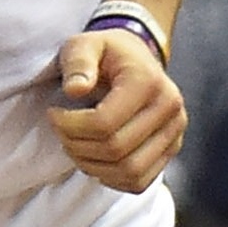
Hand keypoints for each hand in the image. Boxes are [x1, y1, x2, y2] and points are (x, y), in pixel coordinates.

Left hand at [50, 28, 185, 194]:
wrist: (136, 61)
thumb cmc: (105, 54)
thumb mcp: (85, 44)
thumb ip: (78, 61)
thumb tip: (75, 89)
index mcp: (148, 81)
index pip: (104, 123)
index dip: (69, 126)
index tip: (53, 113)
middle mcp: (170, 108)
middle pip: (115, 150)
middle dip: (77, 146)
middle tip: (61, 131)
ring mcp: (175, 132)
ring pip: (128, 171)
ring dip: (91, 165)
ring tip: (75, 145)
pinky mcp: (171, 150)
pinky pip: (138, 182)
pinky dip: (110, 178)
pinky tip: (94, 158)